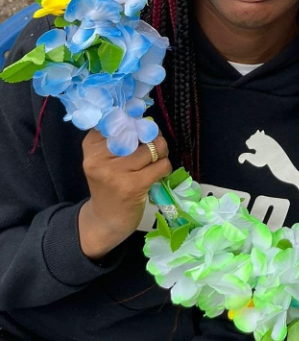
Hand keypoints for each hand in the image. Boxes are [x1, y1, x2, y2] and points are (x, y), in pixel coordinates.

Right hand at [78, 129, 170, 259]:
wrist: (104, 221)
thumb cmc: (109, 184)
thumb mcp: (104, 159)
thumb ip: (118, 138)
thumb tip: (147, 119)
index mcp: (91, 146)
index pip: (118, 119)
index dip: (135, 120)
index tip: (140, 127)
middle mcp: (99, 158)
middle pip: (139, 131)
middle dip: (153, 136)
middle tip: (153, 146)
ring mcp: (115, 173)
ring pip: (154, 148)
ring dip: (162, 153)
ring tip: (156, 161)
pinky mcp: (132, 186)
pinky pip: (161, 165)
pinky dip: (165, 167)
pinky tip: (158, 173)